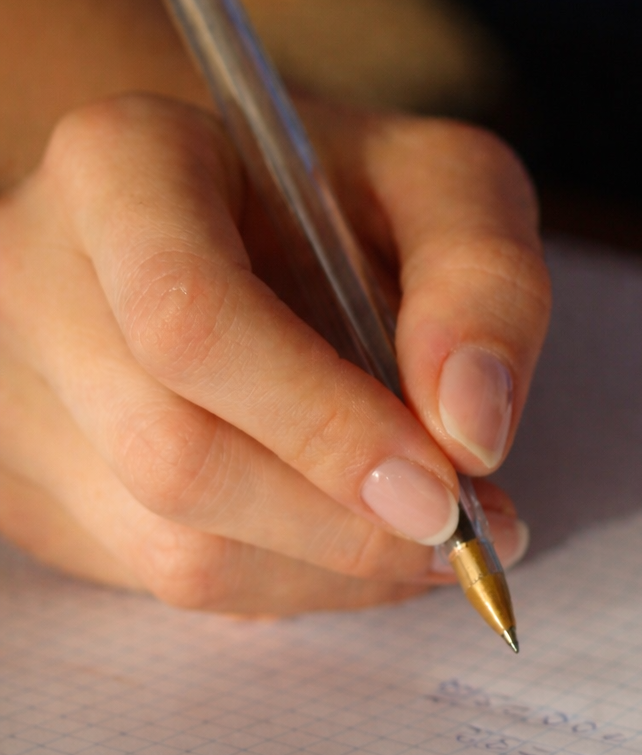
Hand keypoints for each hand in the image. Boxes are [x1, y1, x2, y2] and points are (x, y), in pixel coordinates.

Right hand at [0, 93, 549, 613]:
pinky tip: (344, 539)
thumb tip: (471, 431)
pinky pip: (165, 586)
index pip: (188, 318)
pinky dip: (288, 584)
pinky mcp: (34, 492)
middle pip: (174, 456)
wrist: (230, 223)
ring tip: (417, 537)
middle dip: (341, 524)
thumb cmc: (340, 202)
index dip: (324, 425)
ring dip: (326, 571)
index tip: (443, 487)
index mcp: (119, 168)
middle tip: (460, 534)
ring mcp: (17, 400)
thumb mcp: (445, 189)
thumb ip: (482, 283)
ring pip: (169, 549)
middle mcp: (33, 281)